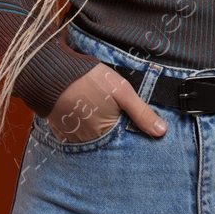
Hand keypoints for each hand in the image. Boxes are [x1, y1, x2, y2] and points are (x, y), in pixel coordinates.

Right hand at [47, 63, 166, 142]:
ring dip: (96, 127)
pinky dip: (80, 126)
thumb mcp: (122, 92)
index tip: (128, 117)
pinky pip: (74, 134)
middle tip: (108, 107)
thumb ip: (141, 113)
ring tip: (95, 108)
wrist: (53, 73)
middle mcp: (88, 140)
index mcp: (105, 132)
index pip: (123, 138)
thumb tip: (161, 132)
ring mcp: (71, 136)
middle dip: (111, 127)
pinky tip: (83, 112)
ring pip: (91, 137)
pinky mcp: (59, 130)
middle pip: (106, 138)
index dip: (129, 128)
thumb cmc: (90, 80)